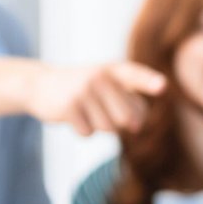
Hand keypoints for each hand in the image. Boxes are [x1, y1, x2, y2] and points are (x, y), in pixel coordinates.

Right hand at [26, 60, 165, 135]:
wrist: (40, 85)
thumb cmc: (86, 89)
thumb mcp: (108, 87)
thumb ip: (130, 103)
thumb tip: (137, 126)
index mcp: (114, 70)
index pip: (135, 75)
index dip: (149, 81)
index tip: (163, 86)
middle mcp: (99, 77)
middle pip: (127, 117)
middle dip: (120, 122)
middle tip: (104, 110)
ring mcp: (82, 90)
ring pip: (109, 128)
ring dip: (99, 125)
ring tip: (87, 110)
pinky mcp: (68, 107)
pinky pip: (89, 133)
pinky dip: (83, 130)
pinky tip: (74, 115)